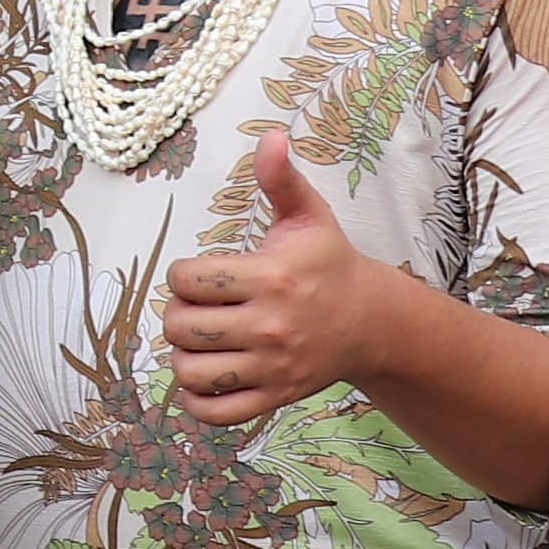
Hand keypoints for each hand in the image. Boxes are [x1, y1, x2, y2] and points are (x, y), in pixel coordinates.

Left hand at [162, 129, 370, 428]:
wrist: (372, 321)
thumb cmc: (328, 263)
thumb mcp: (308, 216)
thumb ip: (281, 178)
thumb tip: (270, 136)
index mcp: (271, 278)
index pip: (186, 280)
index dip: (181, 275)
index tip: (198, 275)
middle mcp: (271, 326)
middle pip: (180, 326)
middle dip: (176, 314)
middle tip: (194, 309)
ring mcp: (272, 367)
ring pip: (191, 372)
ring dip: (182, 357)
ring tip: (198, 341)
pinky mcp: (275, 397)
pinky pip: (215, 413)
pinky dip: (197, 400)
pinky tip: (205, 376)